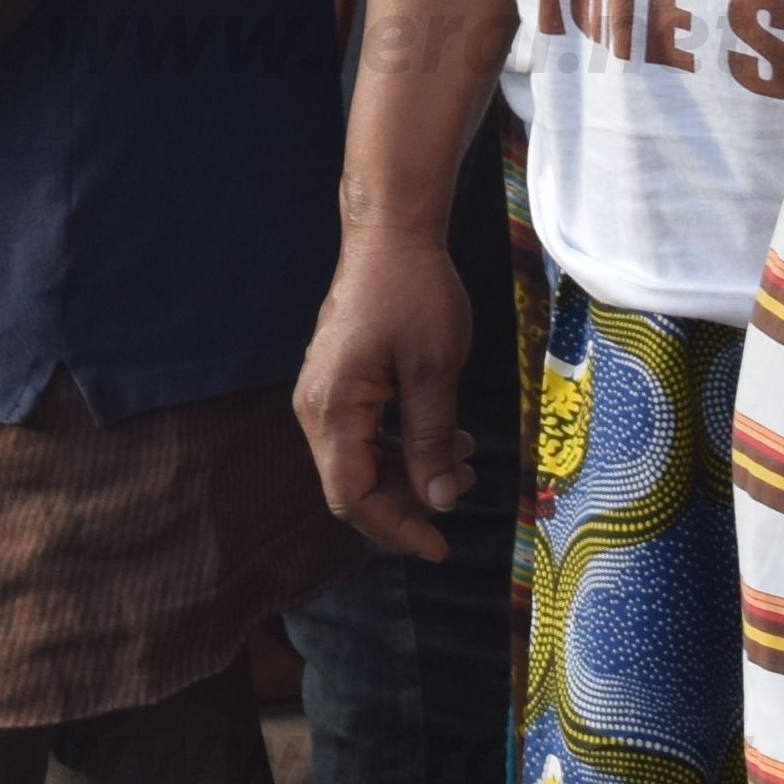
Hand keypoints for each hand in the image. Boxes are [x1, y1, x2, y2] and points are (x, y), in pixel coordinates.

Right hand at [294, 232, 480, 561]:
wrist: (391, 237)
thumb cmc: (413, 294)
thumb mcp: (434, 371)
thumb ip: (430, 440)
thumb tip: (438, 502)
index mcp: (332, 409)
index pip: (351, 496)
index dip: (395, 528)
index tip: (439, 545)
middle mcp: (317, 409)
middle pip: (354, 485)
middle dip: (410, 499)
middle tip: (465, 485)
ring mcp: (325, 396)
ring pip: (362, 462)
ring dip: (410, 472)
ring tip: (462, 459)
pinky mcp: (340, 384)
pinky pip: (365, 435)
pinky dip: (402, 446)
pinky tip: (443, 436)